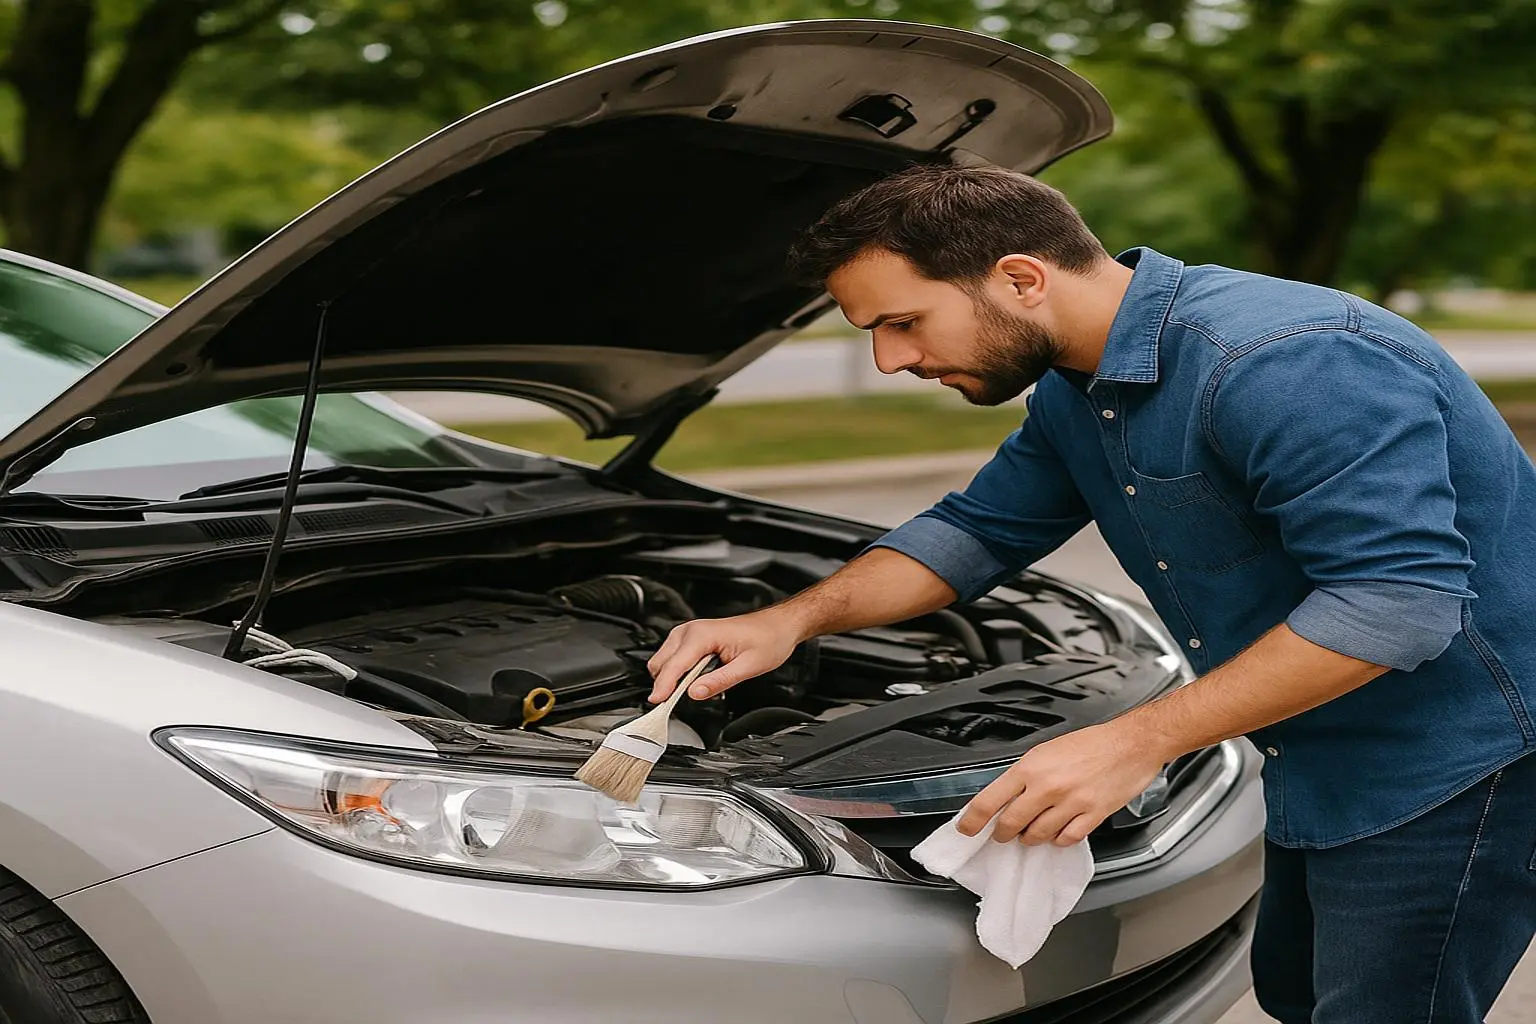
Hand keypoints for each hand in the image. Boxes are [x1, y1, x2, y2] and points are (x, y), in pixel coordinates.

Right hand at [647, 610, 801, 702]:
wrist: (777, 626)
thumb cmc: (767, 639)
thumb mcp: (747, 666)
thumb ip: (718, 681)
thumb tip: (694, 693)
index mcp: (702, 635)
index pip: (674, 665)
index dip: (663, 687)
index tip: (657, 703)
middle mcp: (691, 630)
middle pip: (660, 663)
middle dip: (666, 684)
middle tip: (678, 703)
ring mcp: (689, 632)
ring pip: (664, 661)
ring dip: (672, 678)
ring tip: (698, 686)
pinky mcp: (691, 638)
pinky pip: (674, 658)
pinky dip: (679, 672)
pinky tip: (698, 678)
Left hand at [956, 721, 1167, 845]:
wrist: (1131, 743)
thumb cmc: (1092, 743)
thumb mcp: (1047, 750)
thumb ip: (1026, 773)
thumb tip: (1006, 795)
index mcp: (1032, 767)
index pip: (990, 799)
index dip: (973, 819)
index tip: (966, 828)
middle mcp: (1048, 787)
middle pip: (1011, 823)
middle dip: (1002, 833)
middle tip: (1001, 834)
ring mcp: (1071, 803)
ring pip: (1037, 835)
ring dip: (1030, 837)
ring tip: (1031, 831)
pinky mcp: (1092, 815)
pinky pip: (1066, 839)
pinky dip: (1058, 839)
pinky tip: (1059, 832)